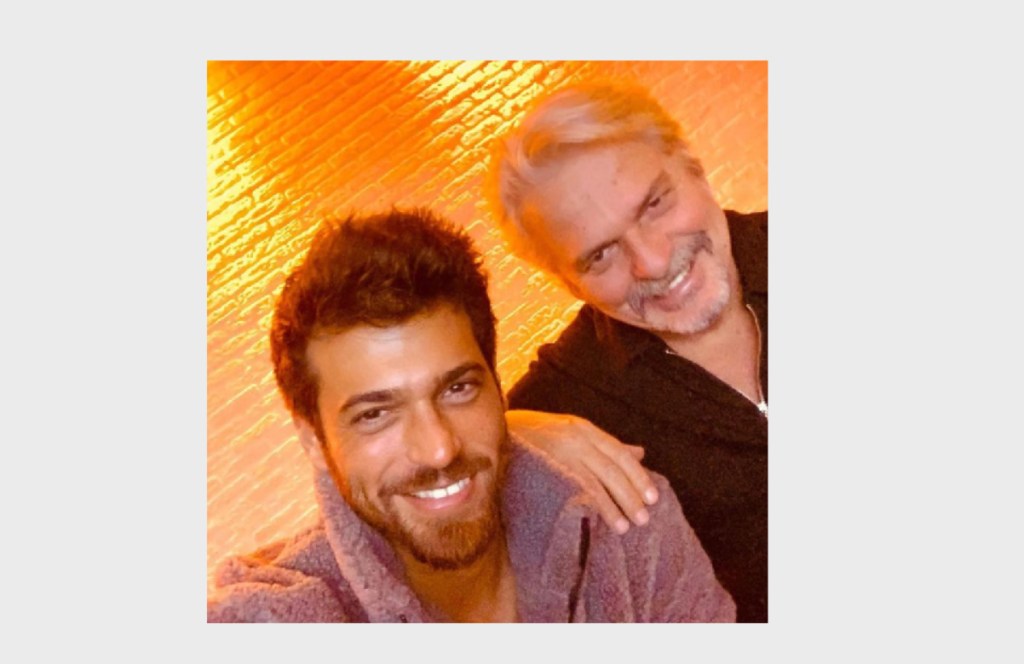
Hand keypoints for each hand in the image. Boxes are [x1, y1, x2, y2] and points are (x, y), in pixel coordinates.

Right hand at [505, 409, 658, 533]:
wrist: (494, 430)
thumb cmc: (537, 434)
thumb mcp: (573, 431)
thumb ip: (605, 444)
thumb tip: (640, 453)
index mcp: (583, 429)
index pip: (619, 453)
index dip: (638, 476)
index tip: (653, 498)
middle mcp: (574, 439)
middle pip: (611, 469)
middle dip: (630, 495)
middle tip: (644, 518)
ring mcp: (557, 453)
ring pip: (593, 482)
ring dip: (611, 506)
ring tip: (624, 527)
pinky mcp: (541, 469)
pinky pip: (569, 489)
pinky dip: (586, 506)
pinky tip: (595, 521)